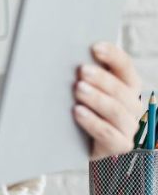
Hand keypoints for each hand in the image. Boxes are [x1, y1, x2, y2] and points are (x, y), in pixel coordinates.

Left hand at [73, 42, 142, 159]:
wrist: (79, 148)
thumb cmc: (80, 112)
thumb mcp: (82, 92)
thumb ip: (81, 77)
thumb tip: (61, 55)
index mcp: (126, 87)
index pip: (125, 67)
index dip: (113, 56)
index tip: (95, 47)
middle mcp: (132, 106)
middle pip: (121, 89)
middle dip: (102, 78)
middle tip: (82, 70)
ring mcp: (128, 127)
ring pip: (116, 111)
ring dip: (97, 98)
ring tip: (78, 89)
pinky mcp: (119, 145)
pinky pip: (108, 133)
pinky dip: (93, 121)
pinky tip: (78, 112)